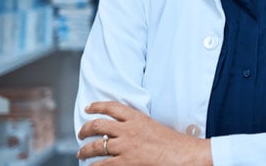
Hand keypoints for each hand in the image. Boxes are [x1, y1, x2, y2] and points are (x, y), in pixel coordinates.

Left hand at [77, 101, 211, 165]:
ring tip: (81, 153)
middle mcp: (128, 130)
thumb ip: (140, 126)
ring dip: (84, 150)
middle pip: (97, 125)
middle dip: (85, 129)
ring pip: (95, 146)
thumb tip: (127, 130)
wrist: (184, 155)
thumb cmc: (175, 144)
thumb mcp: (155, 127)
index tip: (89, 108)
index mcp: (137, 119)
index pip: (112, 107)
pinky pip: (102, 164)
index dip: (97, 106)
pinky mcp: (126, 162)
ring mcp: (125, 147)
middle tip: (81, 133)